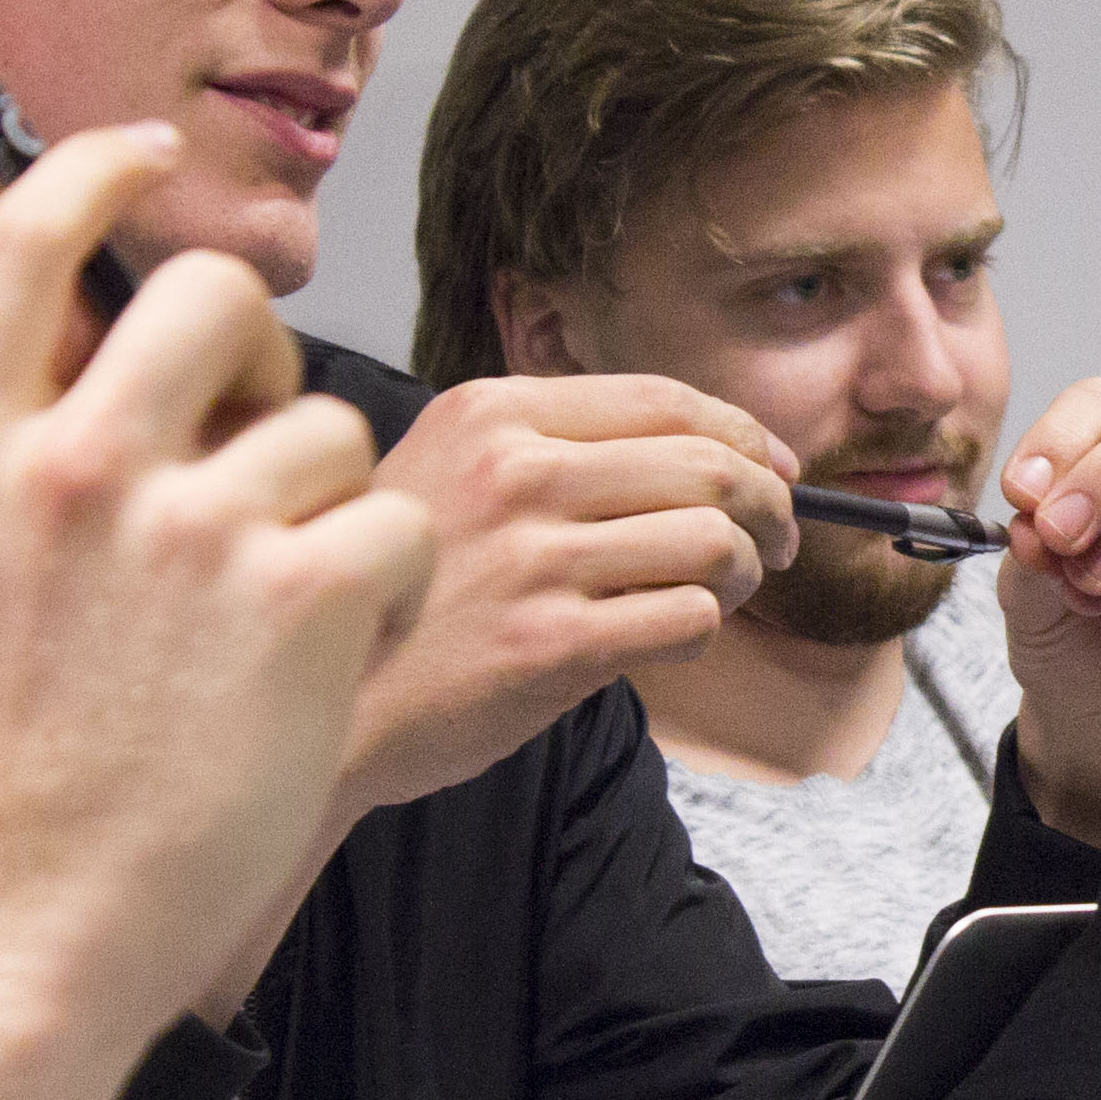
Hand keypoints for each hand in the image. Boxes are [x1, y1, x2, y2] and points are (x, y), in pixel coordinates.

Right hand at [0, 125, 437, 1047]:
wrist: (35, 916)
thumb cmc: (6, 763)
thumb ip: (6, 456)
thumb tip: (65, 352)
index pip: (18, 239)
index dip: (90, 172)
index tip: (142, 157)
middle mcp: (71, 465)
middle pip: (210, 298)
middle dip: (259, 347)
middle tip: (261, 430)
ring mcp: (188, 527)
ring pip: (326, 429)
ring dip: (327, 504)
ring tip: (274, 611)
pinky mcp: (296, 594)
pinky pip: (388, 524)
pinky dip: (386, 583)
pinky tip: (336, 643)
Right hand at [324, 372, 801, 814]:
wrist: (321, 701)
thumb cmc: (394, 597)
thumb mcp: (443, 475)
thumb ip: (550, 451)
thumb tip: (708, 452)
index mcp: (491, 415)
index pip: (663, 398)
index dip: (743, 433)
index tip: (776, 467)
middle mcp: (515, 475)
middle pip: (708, 466)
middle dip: (769, 506)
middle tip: (779, 542)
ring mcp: (533, 561)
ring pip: (713, 541)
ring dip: (744, 573)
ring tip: (724, 593)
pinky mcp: (551, 646)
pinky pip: (687, 618)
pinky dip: (703, 628)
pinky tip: (672, 639)